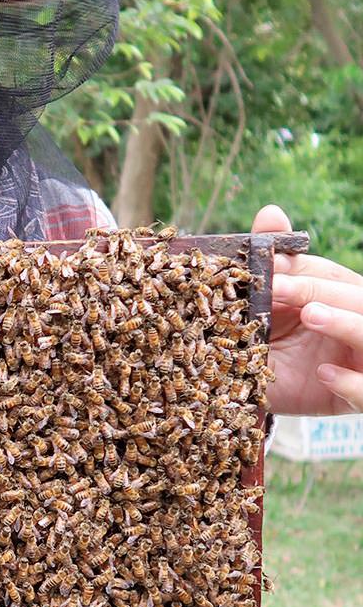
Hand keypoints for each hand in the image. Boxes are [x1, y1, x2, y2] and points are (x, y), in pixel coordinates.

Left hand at [253, 205, 362, 414]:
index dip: (305, 273)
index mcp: (340, 296)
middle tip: (282, 289)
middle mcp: (357, 322)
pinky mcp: (358, 395)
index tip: (271, 273)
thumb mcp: (266, 307)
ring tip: (310, 315)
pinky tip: (325, 374)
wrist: (255, 392)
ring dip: (343, 323)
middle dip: (319, 291)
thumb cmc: (268, 342)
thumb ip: (273, 265)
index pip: (333, 276)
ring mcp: (362, 358)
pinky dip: (352, 383)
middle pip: (357, 298)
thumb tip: (272, 212)